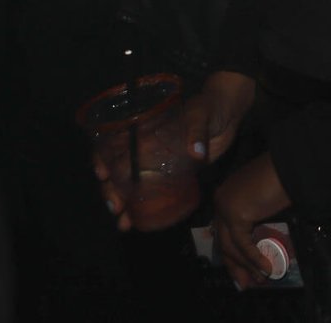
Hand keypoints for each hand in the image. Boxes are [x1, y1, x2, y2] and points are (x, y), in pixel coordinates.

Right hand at [92, 71, 255, 231]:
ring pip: (133, 185)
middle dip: (112, 191)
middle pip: (119, 171)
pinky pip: (155, 192)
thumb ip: (197, 131)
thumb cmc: (210, 106)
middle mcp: (146, 149)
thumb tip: (196, 153)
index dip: (102, 159)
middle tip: (116, 208)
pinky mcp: (175, 174)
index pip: (114, 144)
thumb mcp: (201, 114)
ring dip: (124, 205)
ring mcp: (159, 163)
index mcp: (145, 130)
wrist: (229, 114)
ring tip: (123, 224)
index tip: (102, 175)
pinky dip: (145, 208)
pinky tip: (138, 223)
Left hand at [212, 153, 291, 288]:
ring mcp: (226, 207)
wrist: (293, 162)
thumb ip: (259, 213)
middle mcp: (222, 199)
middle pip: (224, 240)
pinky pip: (243, 244)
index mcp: (228, 193)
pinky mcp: (236, 215)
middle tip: (246, 282)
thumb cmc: (286, 174)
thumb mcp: (267, 197)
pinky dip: (254, 259)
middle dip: (235, 264)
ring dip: (246, 266)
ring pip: (231, 246)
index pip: (225, 229)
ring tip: (260, 280)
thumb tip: (262, 236)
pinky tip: (266, 269)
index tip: (244, 268)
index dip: (234, 251)